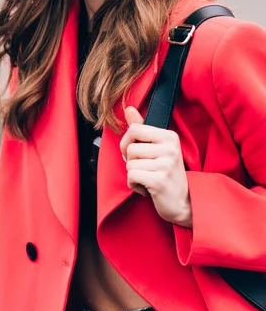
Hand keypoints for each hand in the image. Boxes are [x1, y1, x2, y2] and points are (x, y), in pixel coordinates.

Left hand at [120, 106, 191, 227]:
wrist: (183, 202)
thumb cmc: (166, 173)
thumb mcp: (157, 147)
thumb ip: (141, 127)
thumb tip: (128, 108)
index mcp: (170, 136)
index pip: (134, 129)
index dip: (127, 143)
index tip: (137, 153)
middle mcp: (170, 148)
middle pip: (130, 148)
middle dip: (131, 162)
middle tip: (145, 169)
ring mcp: (166, 165)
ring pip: (129, 164)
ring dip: (134, 175)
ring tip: (149, 178)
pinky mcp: (159, 181)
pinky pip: (131, 177)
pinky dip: (134, 185)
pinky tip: (147, 188)